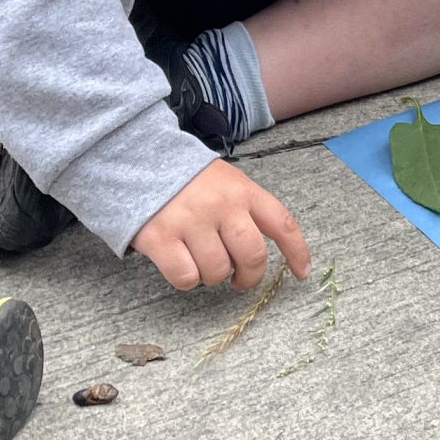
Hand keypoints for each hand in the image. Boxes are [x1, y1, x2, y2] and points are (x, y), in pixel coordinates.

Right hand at [134, 158, 310, 292]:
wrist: (137, 160)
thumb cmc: (187, 180)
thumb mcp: (225, 181)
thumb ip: (246, 210)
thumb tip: (259, 253)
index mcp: (243, 190)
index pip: (282, 223)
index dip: (297, 252)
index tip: (302, 273)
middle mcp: (221, 204)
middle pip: (252, 256)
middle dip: (249, 277)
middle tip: (239, 280)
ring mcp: (190, 220)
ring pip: (217, 272)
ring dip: (212, 276)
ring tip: (201, 259)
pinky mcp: (161, 237)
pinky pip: (186, 277)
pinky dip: (186, 279)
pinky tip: (180, 263)